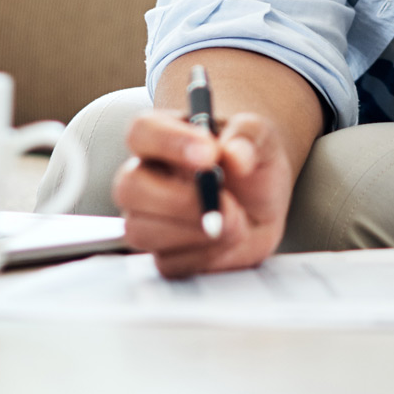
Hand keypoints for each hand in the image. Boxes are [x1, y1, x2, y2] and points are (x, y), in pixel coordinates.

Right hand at [113, 107, 296, 277]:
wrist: (263, 208)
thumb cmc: (252, 165)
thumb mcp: (261, 138)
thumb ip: (249, 136)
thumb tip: (235, 154)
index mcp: (161, 135)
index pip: (142, 131)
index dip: (169, 142)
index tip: (209, 155)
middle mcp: (145, 177)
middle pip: (129, 187)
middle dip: (177, 198)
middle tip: (220, 199)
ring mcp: (148, 219)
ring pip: (142, 230)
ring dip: (194, 230)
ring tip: (236, 219)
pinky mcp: (163, 255)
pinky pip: (168, 262)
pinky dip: (205, 254)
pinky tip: (228, 239)